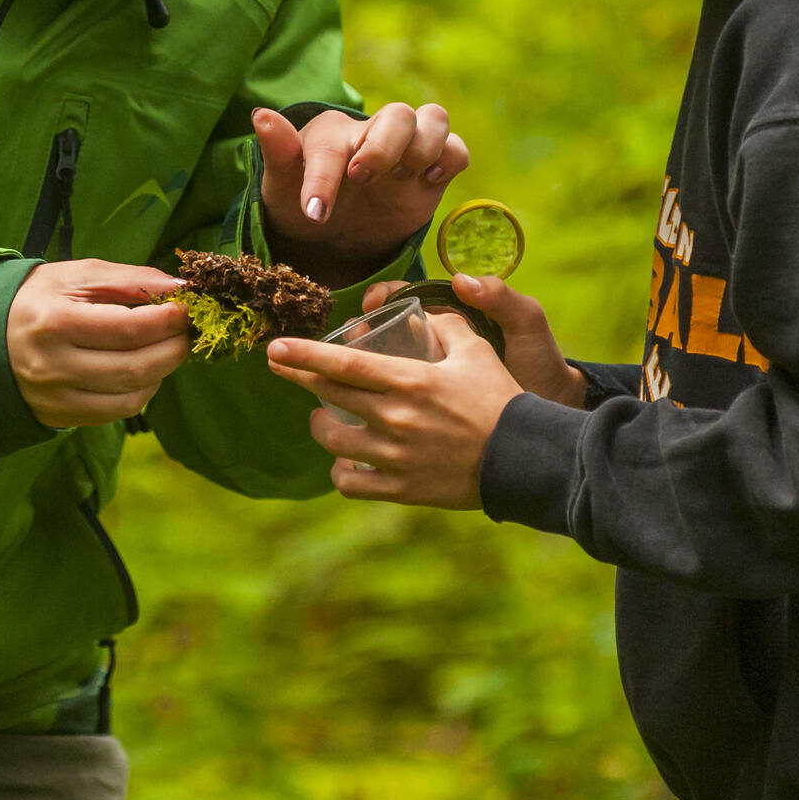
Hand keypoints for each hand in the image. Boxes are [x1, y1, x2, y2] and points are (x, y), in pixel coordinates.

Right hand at [6, 260, 190, 428]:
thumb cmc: (38, 298)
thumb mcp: (77, 276)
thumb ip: (130, 279)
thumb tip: (179, 288)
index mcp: (55, 323)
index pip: (127, 329)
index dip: (166, 321)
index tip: (185, 309)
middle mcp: (53, 366)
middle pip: (133, 368)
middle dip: (172, 349)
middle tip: (185, 332)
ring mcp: (55, 397)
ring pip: (129, 396)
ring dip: (161, 372)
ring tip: (167, 349)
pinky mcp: (59, 417)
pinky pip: (116, 412)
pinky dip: (141, 392)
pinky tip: (144, 372)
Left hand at [254, 104, 469, 282]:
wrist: (332, 236)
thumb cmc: (301, 204)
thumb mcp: (279, 186)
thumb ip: (276, 152)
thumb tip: (260, 114)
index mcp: (332, 133)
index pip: (334, 143)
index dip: (324, 177)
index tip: (314, 213)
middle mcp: (373, 132)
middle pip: (398, 114)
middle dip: (383, 149)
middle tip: (362, 180)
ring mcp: (407, 149)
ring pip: (433, 118)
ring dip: (422, 148)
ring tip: (400, 180)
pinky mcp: (432, 171)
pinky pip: (457, 149)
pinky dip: (450, 159)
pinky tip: (429, 182)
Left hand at [266, 311, 525, 507]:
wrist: (523, 458)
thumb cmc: (500, 399)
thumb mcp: (475, 350)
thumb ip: (444, 325)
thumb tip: (420, 311)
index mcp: (409, 381)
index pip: (343, 363)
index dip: (304, 354)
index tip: (275, 347)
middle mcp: (395, 418)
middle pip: (329, 396)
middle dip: (297, 377)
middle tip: (279, 366)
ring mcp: (396, 457)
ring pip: (334, 442)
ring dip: (321, 427)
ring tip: (322, 418)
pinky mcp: (402, 489)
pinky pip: (352, 485)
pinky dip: (341, 473)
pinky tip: (343, 463)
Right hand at [363, 275, 587, 406]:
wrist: (548, 415)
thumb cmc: (538, 363)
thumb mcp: (526, 324)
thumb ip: (501, 298)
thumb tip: (462, 281)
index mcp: (452, 319)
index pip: (405, 298)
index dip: (382, 297)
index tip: (371, 304)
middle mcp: (434, 346)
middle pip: (384, 330)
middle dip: (361, 329)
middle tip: (354, 336)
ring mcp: (428, 378)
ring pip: (381, 365)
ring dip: (359, 361)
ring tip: (351, 364)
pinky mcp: (426, 408)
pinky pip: (393, 397)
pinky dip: (372, 397)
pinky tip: (361, 401)